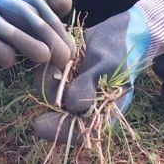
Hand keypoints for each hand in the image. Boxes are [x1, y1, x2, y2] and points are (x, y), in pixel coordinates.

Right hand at [0, 0, 75, 68]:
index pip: (39, 4)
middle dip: (47, 37)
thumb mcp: (28, 3)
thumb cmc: (5, 12)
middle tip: (63, 58)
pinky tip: (10, 62)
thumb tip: (64, 4)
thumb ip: (49, 3)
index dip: (57, 29)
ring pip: (3, 26)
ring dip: (26, 43)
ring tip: (44, 59)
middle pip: (24, 13)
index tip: (70, 51)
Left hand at [32, 0, 163, 142]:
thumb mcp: (108, 66)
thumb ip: (90, 85)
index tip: (38, 124)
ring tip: (62, 56)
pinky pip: (49, 76)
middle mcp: (85, 106)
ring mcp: (74, 90)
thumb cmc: (122, 50)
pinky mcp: (67, 75)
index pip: (75, 133)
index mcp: (101, 114)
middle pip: (56, 112)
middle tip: (51, 69)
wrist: (125, 30)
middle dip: (49, 93)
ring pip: (48, 92)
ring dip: (48, 76)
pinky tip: (63, 51)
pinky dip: (50, 65)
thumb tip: (72, 106)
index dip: (56, 132)